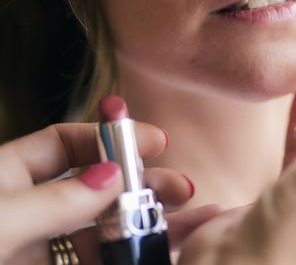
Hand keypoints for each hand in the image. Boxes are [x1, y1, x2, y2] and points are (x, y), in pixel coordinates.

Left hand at [0, 122, 216, 264]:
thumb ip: (52, 202)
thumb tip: (112, 176)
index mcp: (5, 180)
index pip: (63, 145)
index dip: (109, 138)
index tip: (154, 142)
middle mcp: (25, 211)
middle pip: (93, 186)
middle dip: (139, 183)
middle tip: (181, 189)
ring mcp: (35, 251)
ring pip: (98, 231)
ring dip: (141, 226)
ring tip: (183, 226)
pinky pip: (92, 264)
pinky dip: (123, 259)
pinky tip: (151, 257)